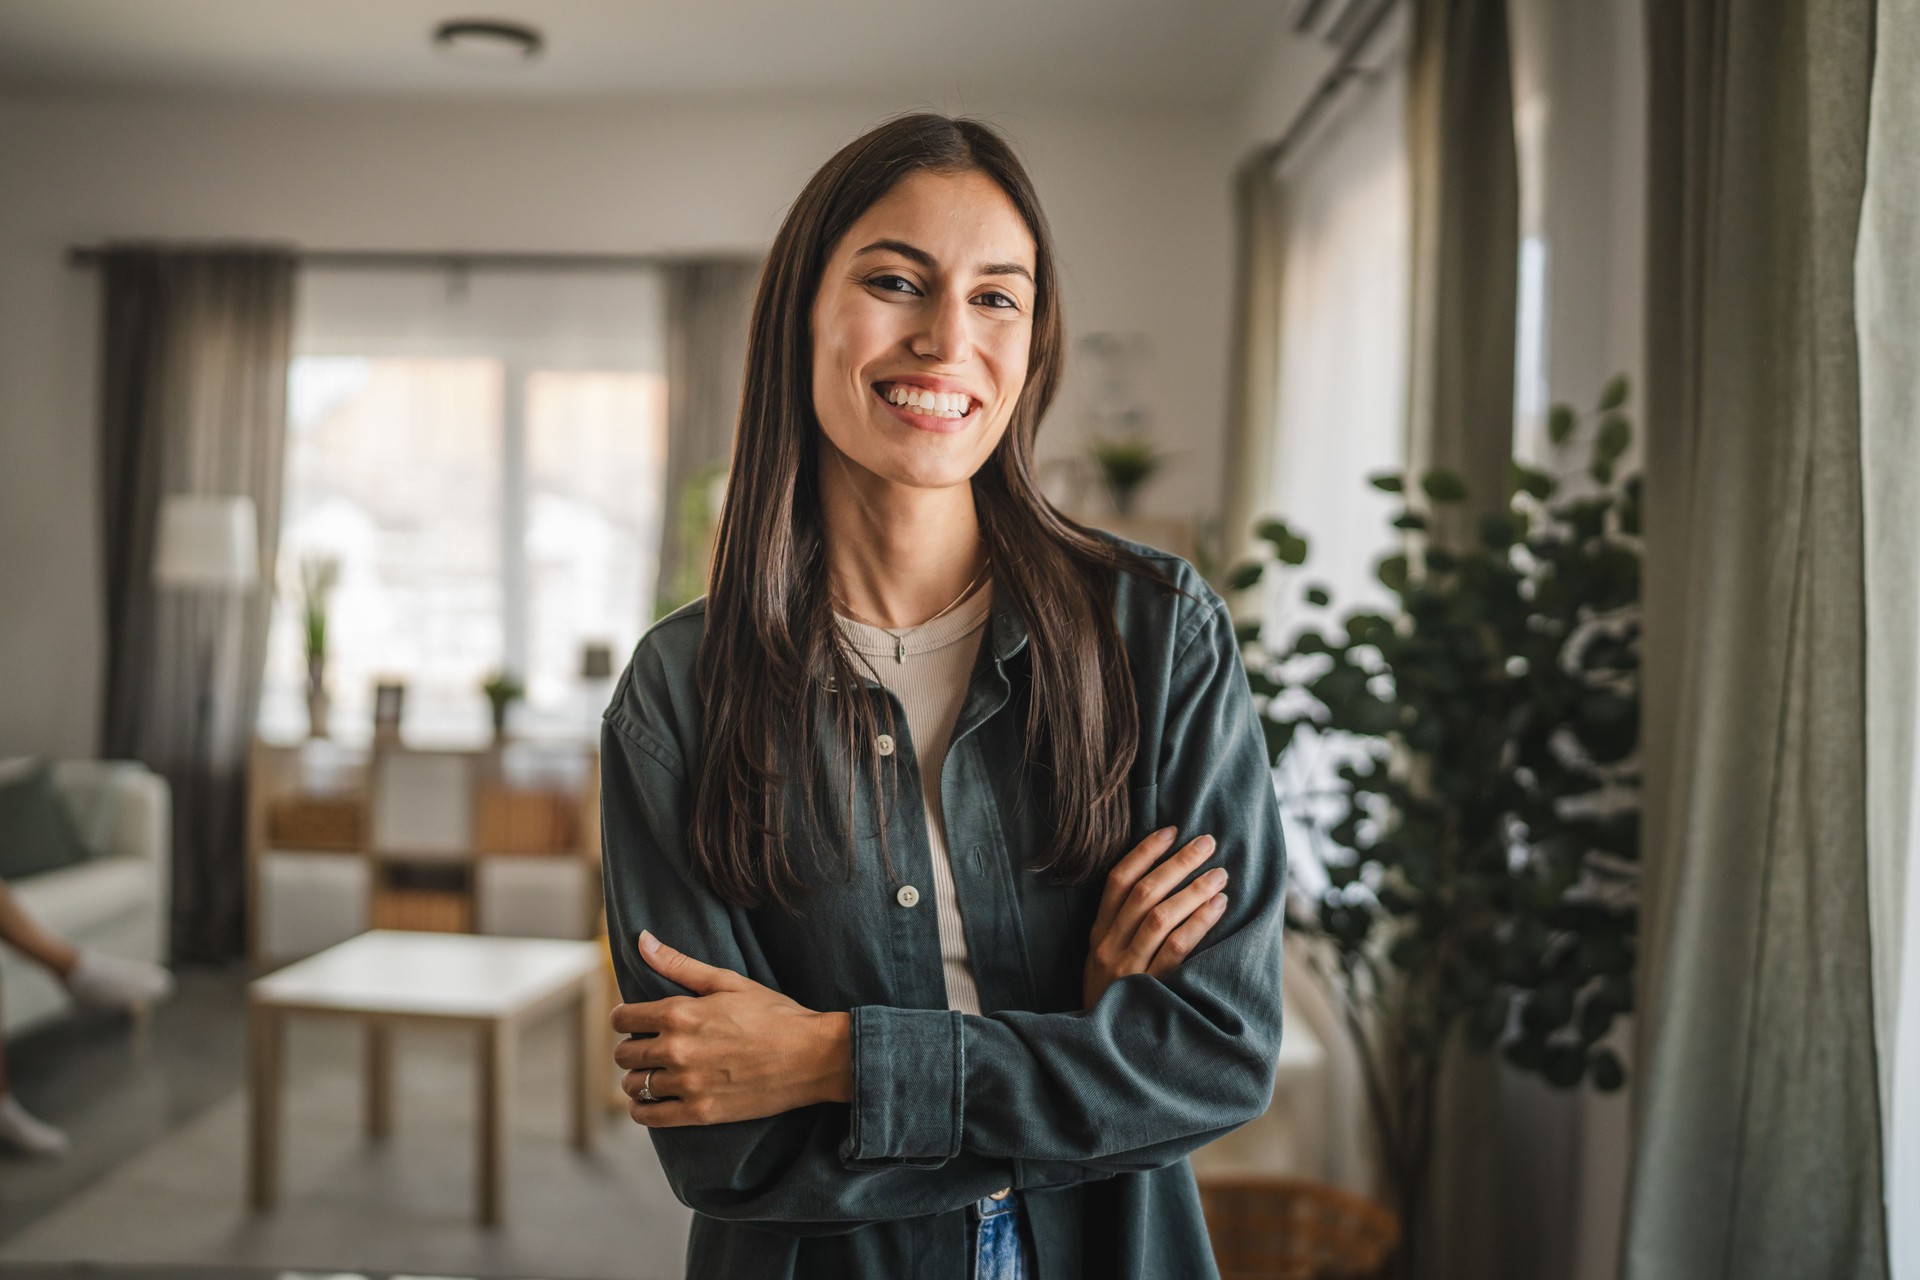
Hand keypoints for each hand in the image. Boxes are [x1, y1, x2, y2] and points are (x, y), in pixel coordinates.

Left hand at [611, 931, 851, 1127]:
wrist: (812, 1056)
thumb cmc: (773, 1014)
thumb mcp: (728, 981)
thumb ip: (679, 964)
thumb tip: (642, 941)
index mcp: (680, 1014)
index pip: (624, 1018)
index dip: (624, 1019)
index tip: (633, 1021)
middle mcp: (677, 1050)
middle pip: (625, 1054)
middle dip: (630, 1049)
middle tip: (645, 1048)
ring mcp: (688, 1084)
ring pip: (634, 1086)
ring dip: (636, 1079)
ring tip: (652, 1074)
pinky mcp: (700, 1112)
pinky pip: (650, 1116)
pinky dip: (643, 1110)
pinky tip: (650, 1102)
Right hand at [1082, 826, 1227, 1008]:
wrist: (1102, 1049)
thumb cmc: (1114, 997)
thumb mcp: (1105, 958)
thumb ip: (1124, 926)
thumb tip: (1164, 882)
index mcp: (1098, 933)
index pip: (1117, 880)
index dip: (1144, 852)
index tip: (1171, 830)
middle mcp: (1109, 946)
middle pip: (1144, 892)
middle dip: (1178, 863)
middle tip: (1207, 843)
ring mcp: (1128, 968)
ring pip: (1160, 916)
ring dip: (1193, 889)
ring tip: (1219, 874)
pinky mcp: (1149, 989)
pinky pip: (1176, 949)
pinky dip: (1198, 923)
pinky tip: (1218, 907)